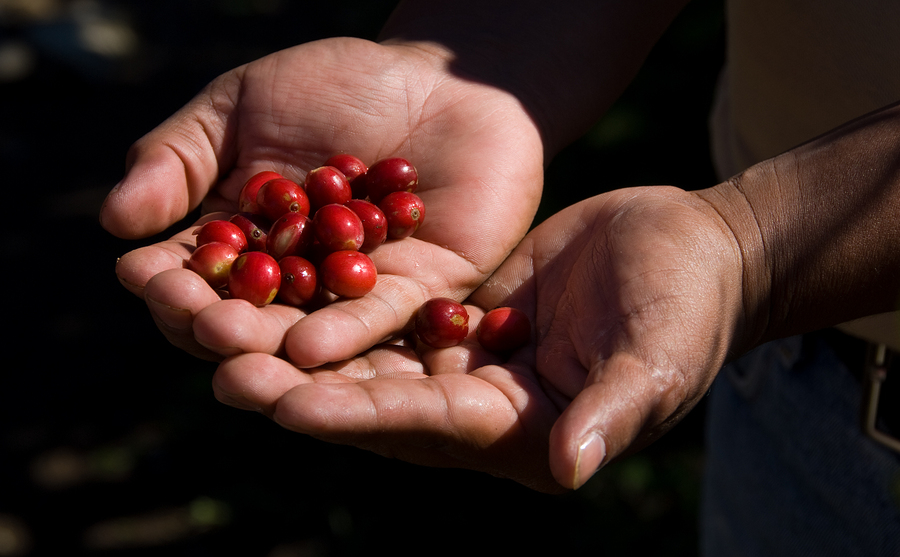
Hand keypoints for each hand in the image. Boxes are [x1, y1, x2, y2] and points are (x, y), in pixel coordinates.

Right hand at [102, 37, 543, 362]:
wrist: (440, 76)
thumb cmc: (337, 84)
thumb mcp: (242, 106)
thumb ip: (180, 157)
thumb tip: (115, 220)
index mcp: (249, 240)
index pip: (197, 275)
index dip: (168, 280)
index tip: (142, 276)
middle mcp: (299, 279)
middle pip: (247, 318)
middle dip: (214, 322)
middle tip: (194, 321)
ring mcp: (357, 292)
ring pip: (306, 333)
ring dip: (267, 344)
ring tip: (232, 344)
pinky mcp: (421, 293)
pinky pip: (379, 320)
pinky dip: (342, 333)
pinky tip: (307, 346)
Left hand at [212, 186, 745, 491]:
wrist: (694, 247)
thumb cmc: (690, 305)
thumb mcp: (658, 357)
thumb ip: (612, 410)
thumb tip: (569, 470)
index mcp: (524, 431)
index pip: (430, 426)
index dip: (361, 415)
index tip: (289, 404)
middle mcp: (481, 406)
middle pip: (379, 400)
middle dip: (303, 388)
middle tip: (222, 370)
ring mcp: (465, 359)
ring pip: (370, 357)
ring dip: (300, 347)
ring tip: (221, 329)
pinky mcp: (459, 313)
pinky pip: (389, 309)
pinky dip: (336, 301)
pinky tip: (278, 277)